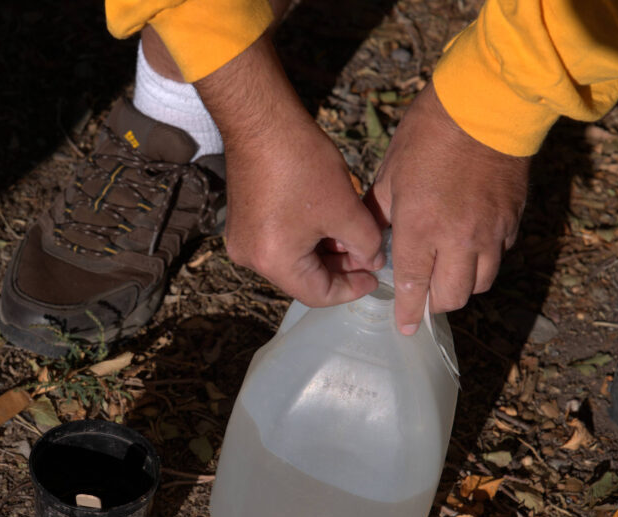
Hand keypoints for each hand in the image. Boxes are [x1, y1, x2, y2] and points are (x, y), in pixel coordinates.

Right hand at [196, 36, 385, 305]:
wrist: (260, 120)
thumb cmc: (302, 163)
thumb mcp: (345, 208)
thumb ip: (366, 243)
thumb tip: (372, 261)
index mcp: (275, 261)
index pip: (318, 294)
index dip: (351, 289)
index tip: (375, 279)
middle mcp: (251, 259)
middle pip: (303, 278)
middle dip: (339, 269)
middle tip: (369, 256)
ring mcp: (243, 240)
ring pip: (292, 260)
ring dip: (323, 252)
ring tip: (353, 237)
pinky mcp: (242, 223)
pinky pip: (278, 242)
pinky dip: (305, 239)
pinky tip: (327, 223)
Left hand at [369, 82, 530, 333]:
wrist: (488, 105)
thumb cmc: (429, 134)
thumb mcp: (390, 173)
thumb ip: (379, 214)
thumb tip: (370, 239)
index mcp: (421, 228)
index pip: (413, 287)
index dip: (407, 312)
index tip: (404, 327)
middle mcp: (458, 239)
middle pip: (452, 297)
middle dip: (434, 304)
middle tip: (422, 297)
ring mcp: (490, 232)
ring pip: (480, 283)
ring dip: (461, 286)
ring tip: (447, 275)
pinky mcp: (513, 221)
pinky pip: (499, 257)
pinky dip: (484, 261)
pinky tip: (470, 248)